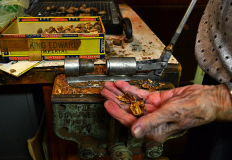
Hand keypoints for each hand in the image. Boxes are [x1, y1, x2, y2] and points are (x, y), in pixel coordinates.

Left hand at [101, 81, 231, 142]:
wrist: (205, 99)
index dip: (116, 112)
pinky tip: (122, 85)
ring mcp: (152, 108)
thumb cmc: (193, 110)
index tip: (107, 104)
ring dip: (120, 93)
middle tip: (104, 92)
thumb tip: (135, 131)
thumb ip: (151, 122)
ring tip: (109, 86)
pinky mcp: (155, 99)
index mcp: (153, 129)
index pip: (130, 121)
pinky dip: (130, 89)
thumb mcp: (170, 115)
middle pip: (127, 110)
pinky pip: (140, 94)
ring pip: (131, 101)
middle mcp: (150, 119)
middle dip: (114, 100)